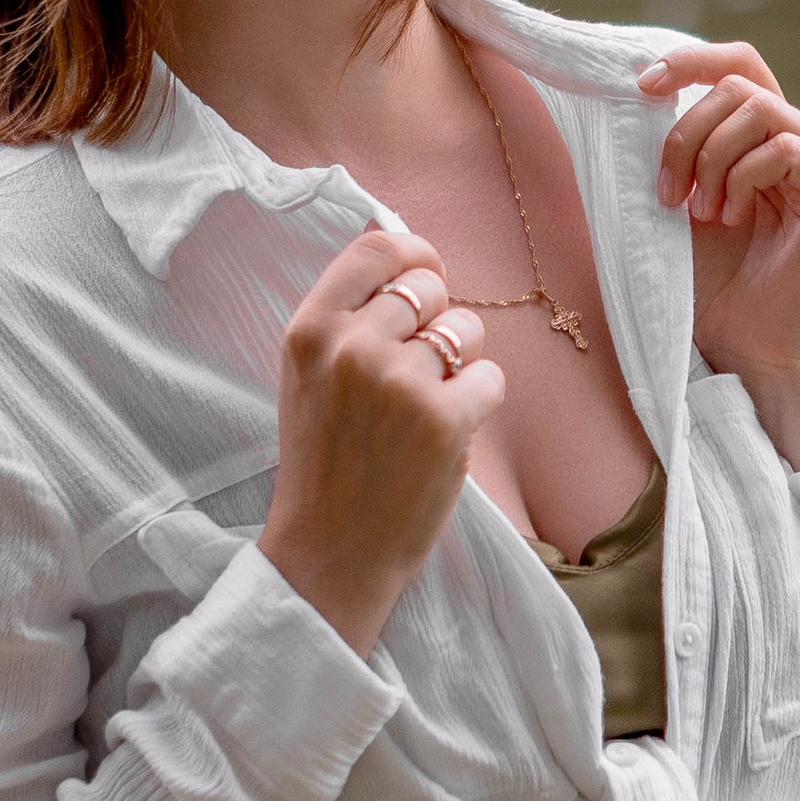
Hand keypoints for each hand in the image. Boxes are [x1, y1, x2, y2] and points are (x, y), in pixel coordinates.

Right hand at [257, 225, 503, 653]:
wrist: (330, 553)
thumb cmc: (324, 463)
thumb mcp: (308, 376)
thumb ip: (346, 318)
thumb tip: (406, 252)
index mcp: (309, 330)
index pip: (377, 247)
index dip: (413, 256)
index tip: (426, 278)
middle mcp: (351, 347)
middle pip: (428, 286)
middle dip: (437, 320)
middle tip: (418, 371)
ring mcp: (399, 382)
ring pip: (466, 329)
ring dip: (461, 363)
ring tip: (428, 406)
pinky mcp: (444, 420)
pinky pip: (491, 378)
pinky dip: (479, 404)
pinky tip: (447, 434)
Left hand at [638, 42, 799, 479]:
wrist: (747, 358)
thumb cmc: (711, 293)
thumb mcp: (678, 207)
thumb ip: (676, 149)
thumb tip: (642, 86)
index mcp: (765, 144)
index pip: (740, 67)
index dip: (692, 61)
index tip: (641, 85)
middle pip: (741, 85)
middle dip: (687, 132)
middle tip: (669, 194)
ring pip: (761, 109)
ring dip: (712, 158)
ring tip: (702, 213)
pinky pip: (788, 147)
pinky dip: (745, 175)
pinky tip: (733, 218)